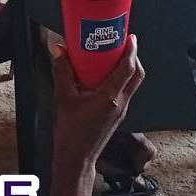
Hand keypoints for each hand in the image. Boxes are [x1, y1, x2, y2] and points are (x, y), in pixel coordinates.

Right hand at [49, 36, 144, 166]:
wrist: (76, 158)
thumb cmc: (71, 134)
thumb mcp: (63, 98)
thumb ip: (62, 72)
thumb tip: (59, 50)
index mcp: (110, 98)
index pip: (128, 69)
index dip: (131, 51)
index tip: (129, 37)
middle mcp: (120, 103)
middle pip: (137, 75)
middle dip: (133, 57)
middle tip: (123, 43)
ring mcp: (121, 110)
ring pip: (133, 84)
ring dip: (128, 68)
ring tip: (114, 56)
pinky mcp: (117, 114)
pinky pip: (125, 92)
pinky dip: (121, 79)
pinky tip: (105, 76)